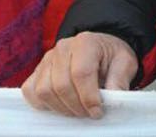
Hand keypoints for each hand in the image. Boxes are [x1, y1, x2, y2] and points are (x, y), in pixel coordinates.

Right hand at [21, 32, 137, 118]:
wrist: (100, 49)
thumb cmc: (111, 57)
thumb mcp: (125, 63)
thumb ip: (119, 80)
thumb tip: (113, 100)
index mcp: (86, 42)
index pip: (81, 73)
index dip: (89, 97)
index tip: (97, 112)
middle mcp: (62, 48)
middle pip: (61, 85)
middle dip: (76, 106)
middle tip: (89, 114)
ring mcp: (46, 59)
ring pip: (44, 91)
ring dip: (61, 108)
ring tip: (78, 111)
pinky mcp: (37, 71)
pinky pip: (30, 91)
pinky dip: (42, 104)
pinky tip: (60, 106)